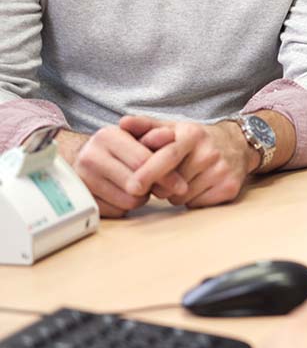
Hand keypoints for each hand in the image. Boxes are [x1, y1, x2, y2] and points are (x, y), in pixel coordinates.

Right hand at [62, 126, 186, 217]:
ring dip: (141, 197)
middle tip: (161, 187)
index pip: (142, 161)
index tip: (181, 185)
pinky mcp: (83, 200)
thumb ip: (157, 136)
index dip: (166, 175)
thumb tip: (170, 135)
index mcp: (107, 136)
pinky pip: (117, 211)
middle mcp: (90, 157)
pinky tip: (124, 194)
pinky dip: (126, 206)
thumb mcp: (138, 136)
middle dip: (154, 187)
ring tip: (139, 186)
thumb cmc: (121, 148)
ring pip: (129, 200)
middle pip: (136, 184)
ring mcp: (83, 180)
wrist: (87, 159)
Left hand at [119, 115, 255, 208]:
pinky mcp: (229, 188)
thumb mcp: (174, 128)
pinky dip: (190, 200)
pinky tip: (196, 186)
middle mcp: (210, 152)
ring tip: (182, 179)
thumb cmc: (196, 140)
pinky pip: (195, 204)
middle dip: (158, 186)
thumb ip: (146, 127)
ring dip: (174, 194)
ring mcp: (222, 171)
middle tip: (154, 183)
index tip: (132, 185)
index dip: (148, 171)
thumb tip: (123, 122)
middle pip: (172, 182)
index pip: (168, 155)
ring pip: (181, 196)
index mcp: (193, 135)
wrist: (238, 144)